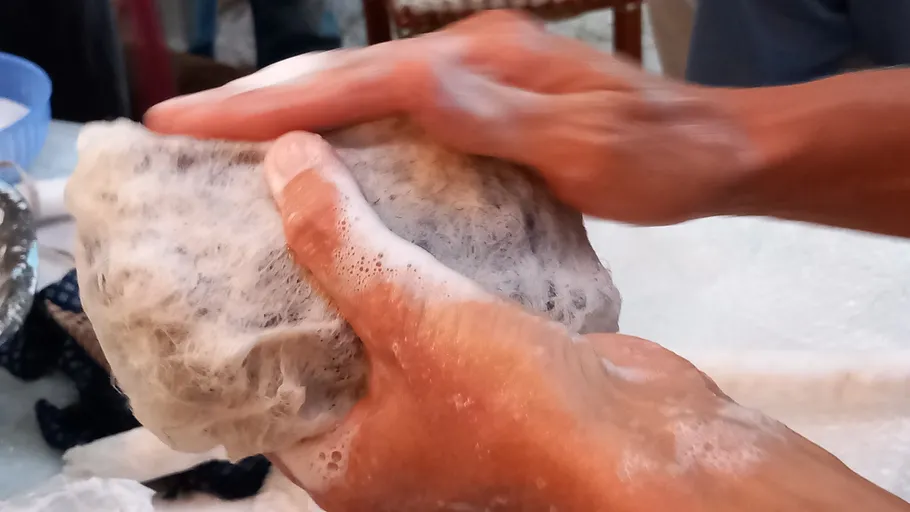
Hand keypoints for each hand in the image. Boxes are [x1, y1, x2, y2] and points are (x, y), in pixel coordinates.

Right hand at [145, 11, 758, 225]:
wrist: (711, 148)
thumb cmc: (658, 156)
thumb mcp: (585, 144)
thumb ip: (497, 115)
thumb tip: (411, 81)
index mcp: (476, 65)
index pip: (349, 82)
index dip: (262, 107)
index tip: (184, 124)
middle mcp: (465, 58)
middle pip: (339, 74)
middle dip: (255, 101)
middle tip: (180, 130)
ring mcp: (472, 77)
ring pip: (357, 90)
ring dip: (287, 111)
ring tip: (223, 143)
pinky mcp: (480, 103)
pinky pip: (388, 113)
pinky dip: (337, 127)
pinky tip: (317, 155)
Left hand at [256, 132, 898, 511]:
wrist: (650, 437)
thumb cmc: (524, 411)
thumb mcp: (410, 317)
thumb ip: (339, 244)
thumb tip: (282, 166)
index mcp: (342, 460)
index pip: (263, 384)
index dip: (242, 318)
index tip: (232, 254)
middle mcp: (384, 443)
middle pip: (323, 345)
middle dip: (309, 281)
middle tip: (283, 210)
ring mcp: (438, 410)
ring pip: (384, 326)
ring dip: (372, 269)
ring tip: (341, 200)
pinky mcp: (484, 376)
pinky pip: (435, 316)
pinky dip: (426, 273)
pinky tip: (415, 221)